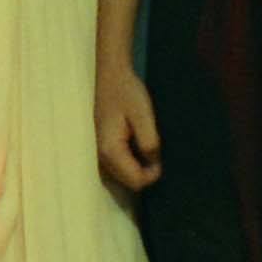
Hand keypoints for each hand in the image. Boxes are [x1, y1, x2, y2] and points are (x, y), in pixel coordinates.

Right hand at [101, 66, 162, 197]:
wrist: (111, 77)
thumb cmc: (127, 93)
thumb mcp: (143, 115)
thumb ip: (149, 141)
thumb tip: (154, 164)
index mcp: (111, 150)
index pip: (136, 181)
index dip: (154, 173)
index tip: (160, 153)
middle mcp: (102, 157)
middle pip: (130, 183)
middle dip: (147, 171)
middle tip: (155, 146)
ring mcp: (100, 155)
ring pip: (126, 177)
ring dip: (141, 166)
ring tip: (146, 142)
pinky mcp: (104, 149)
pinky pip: (122, 167)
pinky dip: (134, 161)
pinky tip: (139, 142)